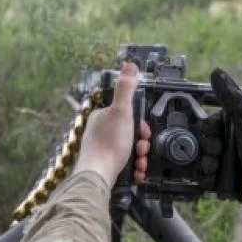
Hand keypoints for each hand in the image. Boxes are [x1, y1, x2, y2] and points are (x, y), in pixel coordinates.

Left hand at [75, 62, 150, 185]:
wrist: (99, 175)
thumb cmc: (108, 144)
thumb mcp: (121, 111)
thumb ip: (126, 88)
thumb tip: (129, 65)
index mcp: (102, 116)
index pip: (128, 115)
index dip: (140, 124)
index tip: (143, 132)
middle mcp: (100, 131)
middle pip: (130, 133)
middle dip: (141, 143)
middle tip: (141, 149)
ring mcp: (102, 149)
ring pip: (130, 149)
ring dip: (140, 156)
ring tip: (139, 162)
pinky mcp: (105, 164)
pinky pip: (126, 164)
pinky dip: (134, 168)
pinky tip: (136, 171)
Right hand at [211, 68, 241, 207]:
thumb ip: (231, 97)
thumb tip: (217, 72)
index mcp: (235, 128)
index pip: (208, 126)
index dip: (207, 130)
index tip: (214, 134)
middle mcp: (231, 145)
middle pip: (203, 145)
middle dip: (207, 150)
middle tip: (218, 152)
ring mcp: (228, 165)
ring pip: (202, 162)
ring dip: (205, 165)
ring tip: (216, 168)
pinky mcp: (226, 184)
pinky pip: (206, 180)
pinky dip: (206, 180)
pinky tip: (215, 179)